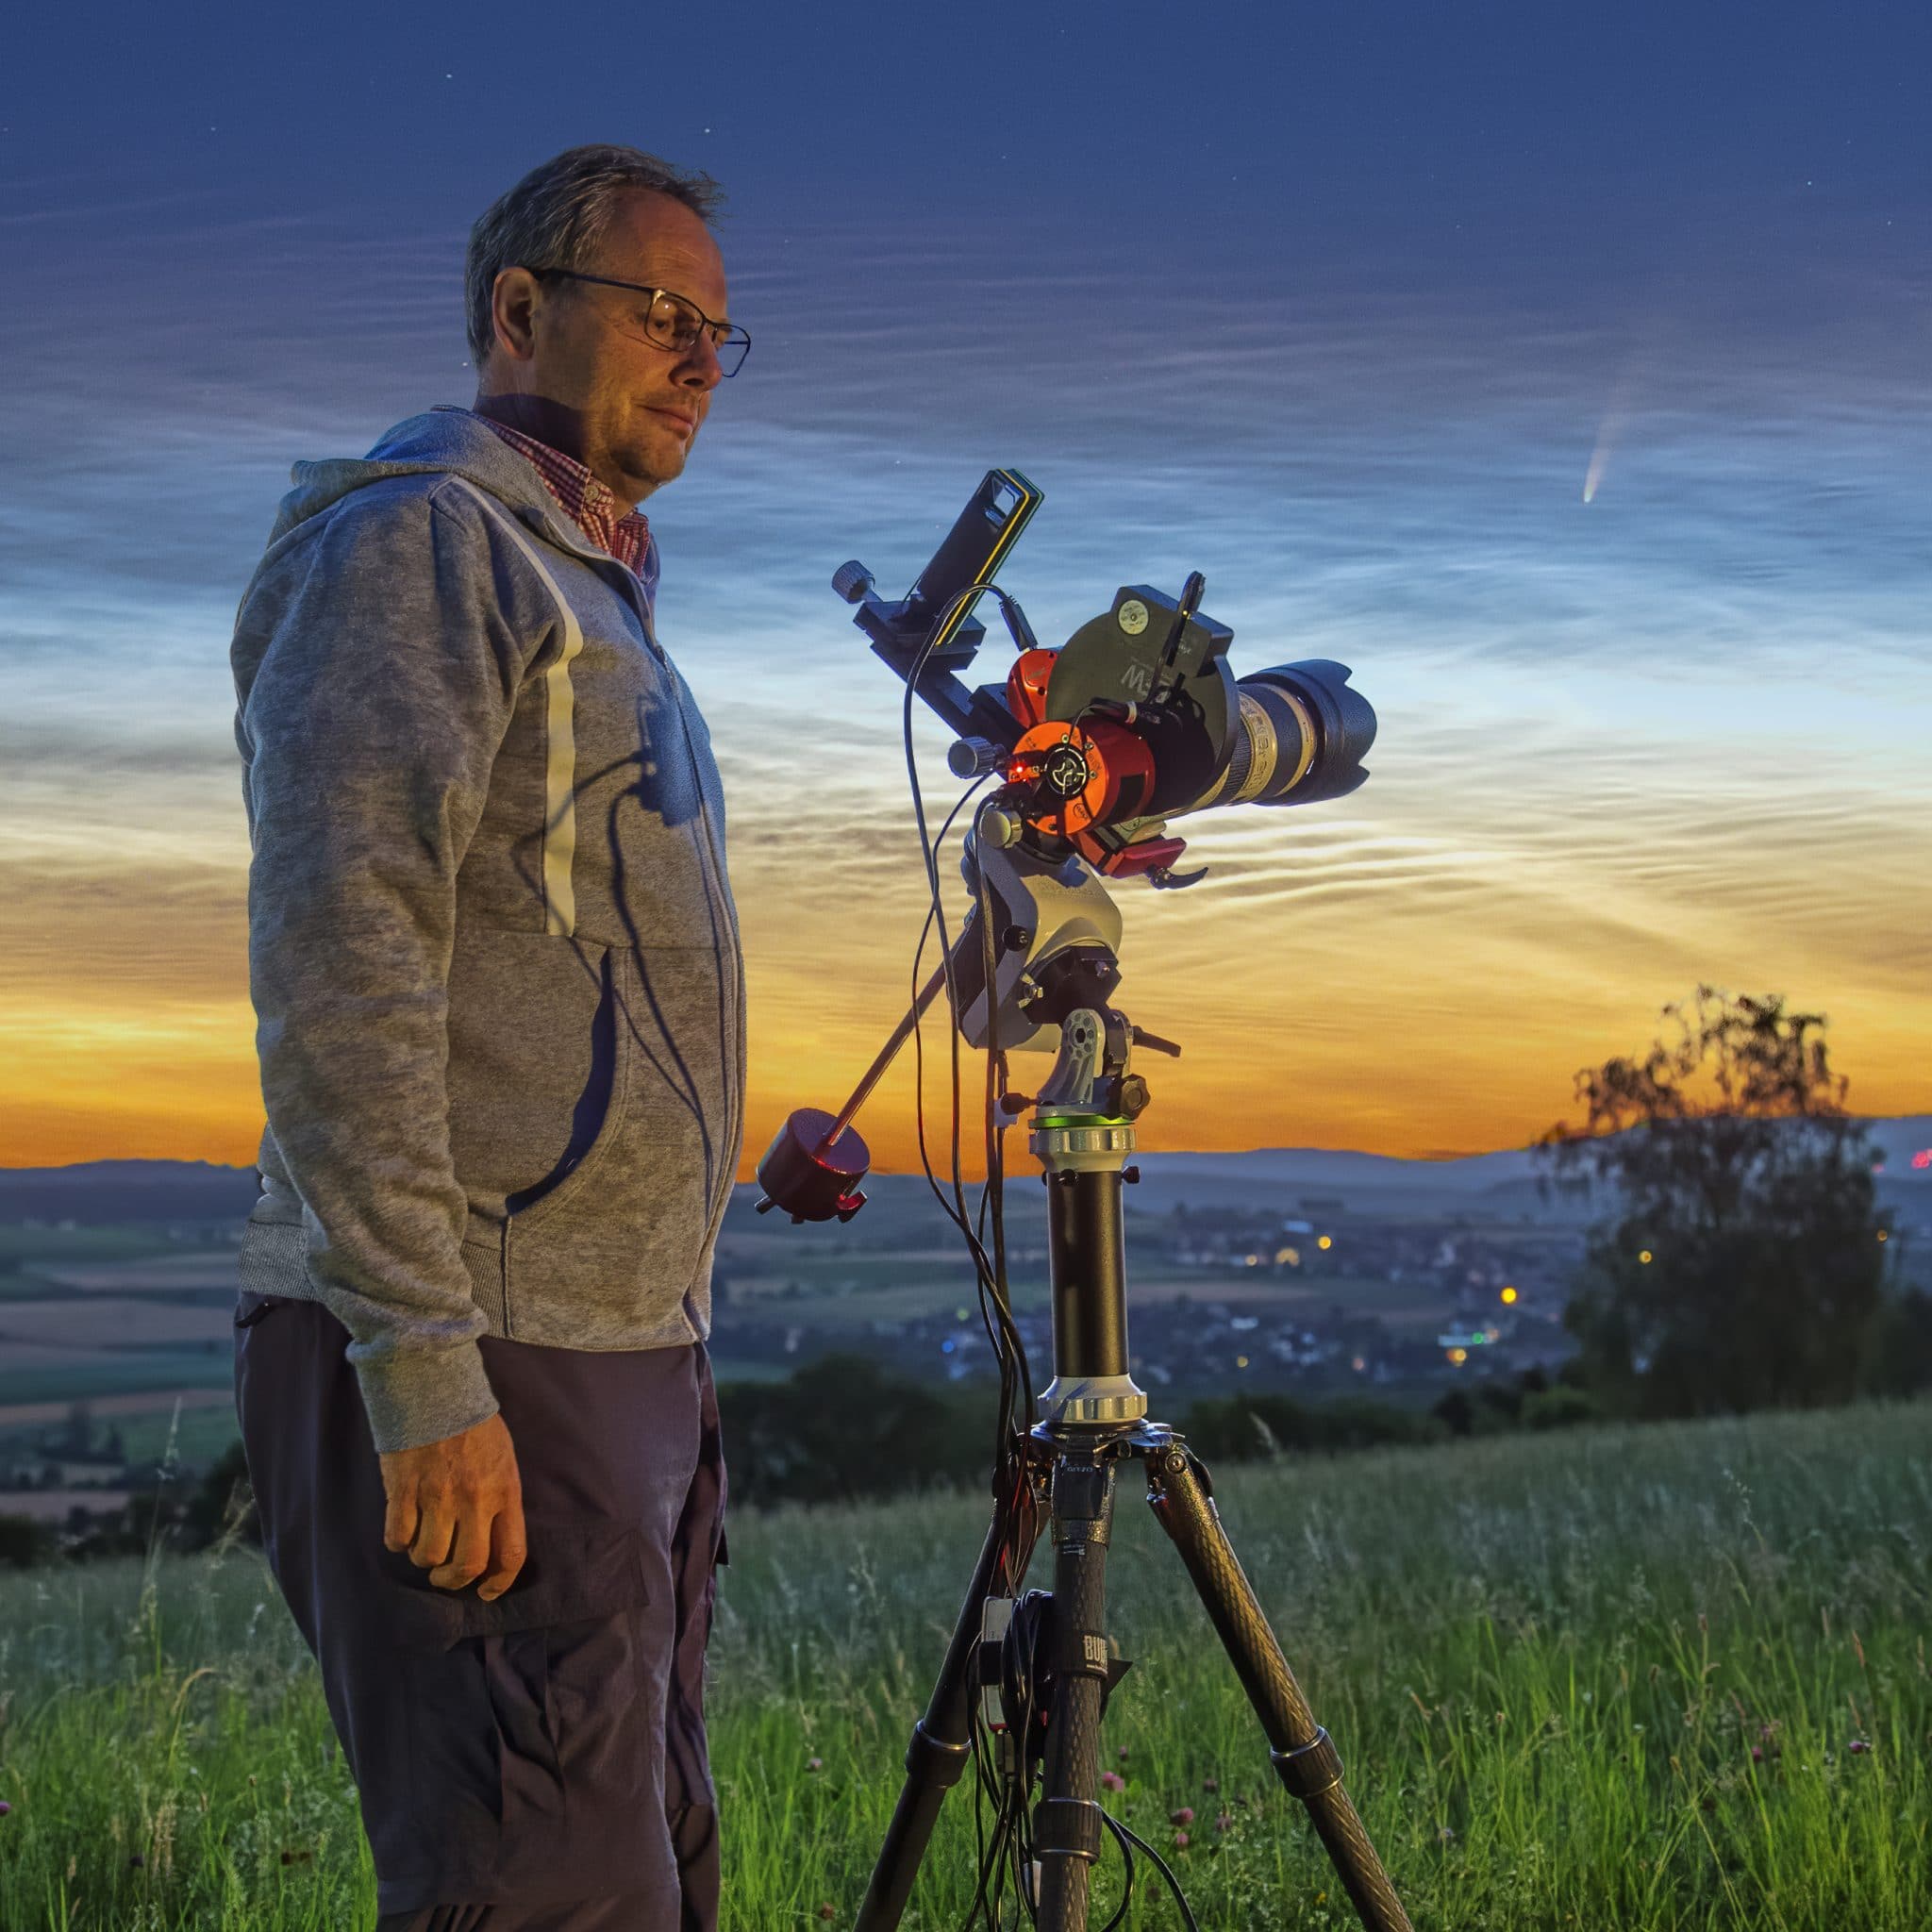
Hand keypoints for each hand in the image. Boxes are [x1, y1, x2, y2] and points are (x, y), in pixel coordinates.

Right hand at [379, 1411, 525, 1599]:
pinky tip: (403, 1528)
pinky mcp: (403, 1491)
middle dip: (454, 1580)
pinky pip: (397, 1538)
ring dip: (424, 1559)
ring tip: (425, 1542)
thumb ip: (501, 1500)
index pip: (510, 1553)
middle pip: (466, 1565)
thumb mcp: (503, 1460)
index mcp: (505, 1491)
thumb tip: (491, 1544)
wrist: (435, 1390)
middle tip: (445, 1575)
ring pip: (428, 1556)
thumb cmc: (473, 1426)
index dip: (499, 1583)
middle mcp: (473, 1499)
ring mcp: (436, 1496)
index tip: (485, 1591)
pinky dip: (399, 1542)